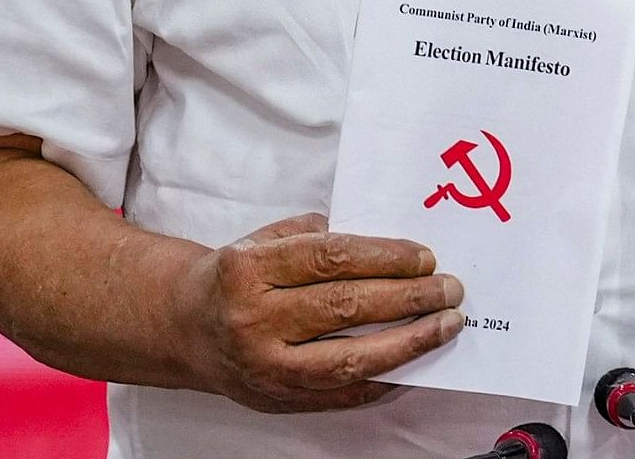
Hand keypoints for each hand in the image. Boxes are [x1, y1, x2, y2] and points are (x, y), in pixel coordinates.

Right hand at [172, 214, 464, 413]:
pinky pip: (341, 396)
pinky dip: (383, 381)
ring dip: (406, 343)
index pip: (330, 258)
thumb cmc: (235, 278)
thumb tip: (385, 247)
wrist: (185, 329)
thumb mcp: (262, 240)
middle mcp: (254, 318)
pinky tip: (415, 364)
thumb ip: (314, 236)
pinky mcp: (278, 399)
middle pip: (345, 306)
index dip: (384, 257)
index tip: (425, 257)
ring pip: (348, 359)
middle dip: (407, 298)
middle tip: (449, 289)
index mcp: (248, 268)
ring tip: (445, 326)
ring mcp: (266, 366)